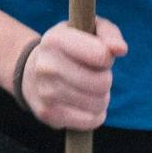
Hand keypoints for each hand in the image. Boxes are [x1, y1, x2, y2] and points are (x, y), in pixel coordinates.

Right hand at [15, 17, 127, 132]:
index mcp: (55, 40)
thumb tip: (121, 50)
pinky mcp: (48, 114)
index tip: (99, 56)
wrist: (31, 72)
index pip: (100, 55)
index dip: (107, 58)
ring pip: (98, 103)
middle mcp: (47, 66)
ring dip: (101, 98)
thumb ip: (110, 34)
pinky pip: (90, 121)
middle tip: (94, 75)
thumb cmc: (70, 48)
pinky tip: (84, 105)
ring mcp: (45, 92)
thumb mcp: (88, 31)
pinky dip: (94, 115)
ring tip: (88, 89)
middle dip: (105, 79)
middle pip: (102, 82)